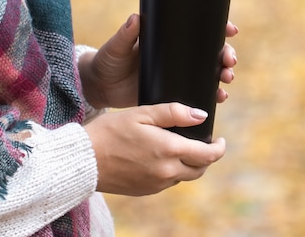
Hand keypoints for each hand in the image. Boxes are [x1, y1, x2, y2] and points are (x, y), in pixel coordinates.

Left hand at [78, 14, 238, 108]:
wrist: (101, 87)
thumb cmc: (108, 60)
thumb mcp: (117, 45)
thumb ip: (126, 33)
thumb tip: (135, 17)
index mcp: (167, 38)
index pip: (198, 29)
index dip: (219, 28)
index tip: (230, 30)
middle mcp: (177, 55)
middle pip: (211, 51)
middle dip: (226, 54)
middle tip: (229, 60)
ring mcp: (177, 74)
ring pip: (209, 72)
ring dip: (223, 75)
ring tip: (227, 78)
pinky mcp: (173, 93)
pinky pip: (198, 93)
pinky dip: (212, 94)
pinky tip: (219, 97)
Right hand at [84, 102, 225, 195]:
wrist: (84, 160)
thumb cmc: (110, 131)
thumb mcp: (142, 113)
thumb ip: (173, 113)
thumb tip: (200, 116)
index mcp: (169, 150)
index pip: (208, 155)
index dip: (219, 147)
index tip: (220, 139)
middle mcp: (167, 172)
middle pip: (200, 169)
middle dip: (207, 157)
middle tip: (204, 143)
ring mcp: (157, 184)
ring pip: (185, 177)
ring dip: (190, 164)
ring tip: (183, 148)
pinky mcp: (146, 190)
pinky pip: (169, 182)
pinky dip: (173, 171)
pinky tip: (162, 158)